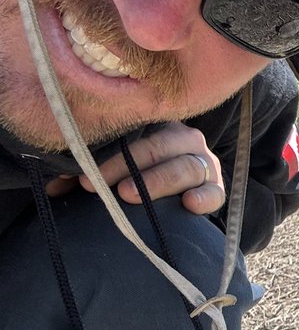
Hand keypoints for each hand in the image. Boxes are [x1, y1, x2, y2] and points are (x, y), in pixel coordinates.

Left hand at [45, 122, 224, 214]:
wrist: (168, 191)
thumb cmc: (134, 174)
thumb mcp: (109, 167)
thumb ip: (83, 170)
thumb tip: (52, 183)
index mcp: (157, 125)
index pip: (138, 129)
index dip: (111, 152)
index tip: (80, 175)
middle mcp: (184, 139)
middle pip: (162, 145)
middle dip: (130, 165)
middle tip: (102, 186)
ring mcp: (203, 162)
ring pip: (188, 166)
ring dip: (158, 181)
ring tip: (128, 196)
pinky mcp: (215, 187)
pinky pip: (216, 191)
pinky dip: (205, 197)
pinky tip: (189, 204)